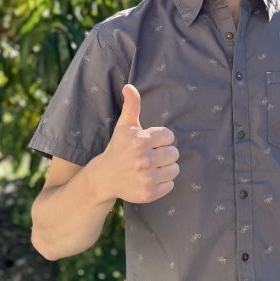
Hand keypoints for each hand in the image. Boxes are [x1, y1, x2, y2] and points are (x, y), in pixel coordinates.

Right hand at [99, 84, 178, 203]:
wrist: (104, 177)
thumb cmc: (118, 148)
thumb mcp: (124, 126)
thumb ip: (131, 105)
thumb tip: (129, 86)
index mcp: (140, 140)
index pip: (169, 136)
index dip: (162, 138)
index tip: (151, 142)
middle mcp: (143, 160)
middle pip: (174, 153)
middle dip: (165, 153)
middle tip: (152, 155)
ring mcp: (146, 178)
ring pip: (174, 169)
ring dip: (167, 167)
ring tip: (153, 166)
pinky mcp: (149, 194)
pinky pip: (170, 184)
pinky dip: (164, 182)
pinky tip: (151, 178)